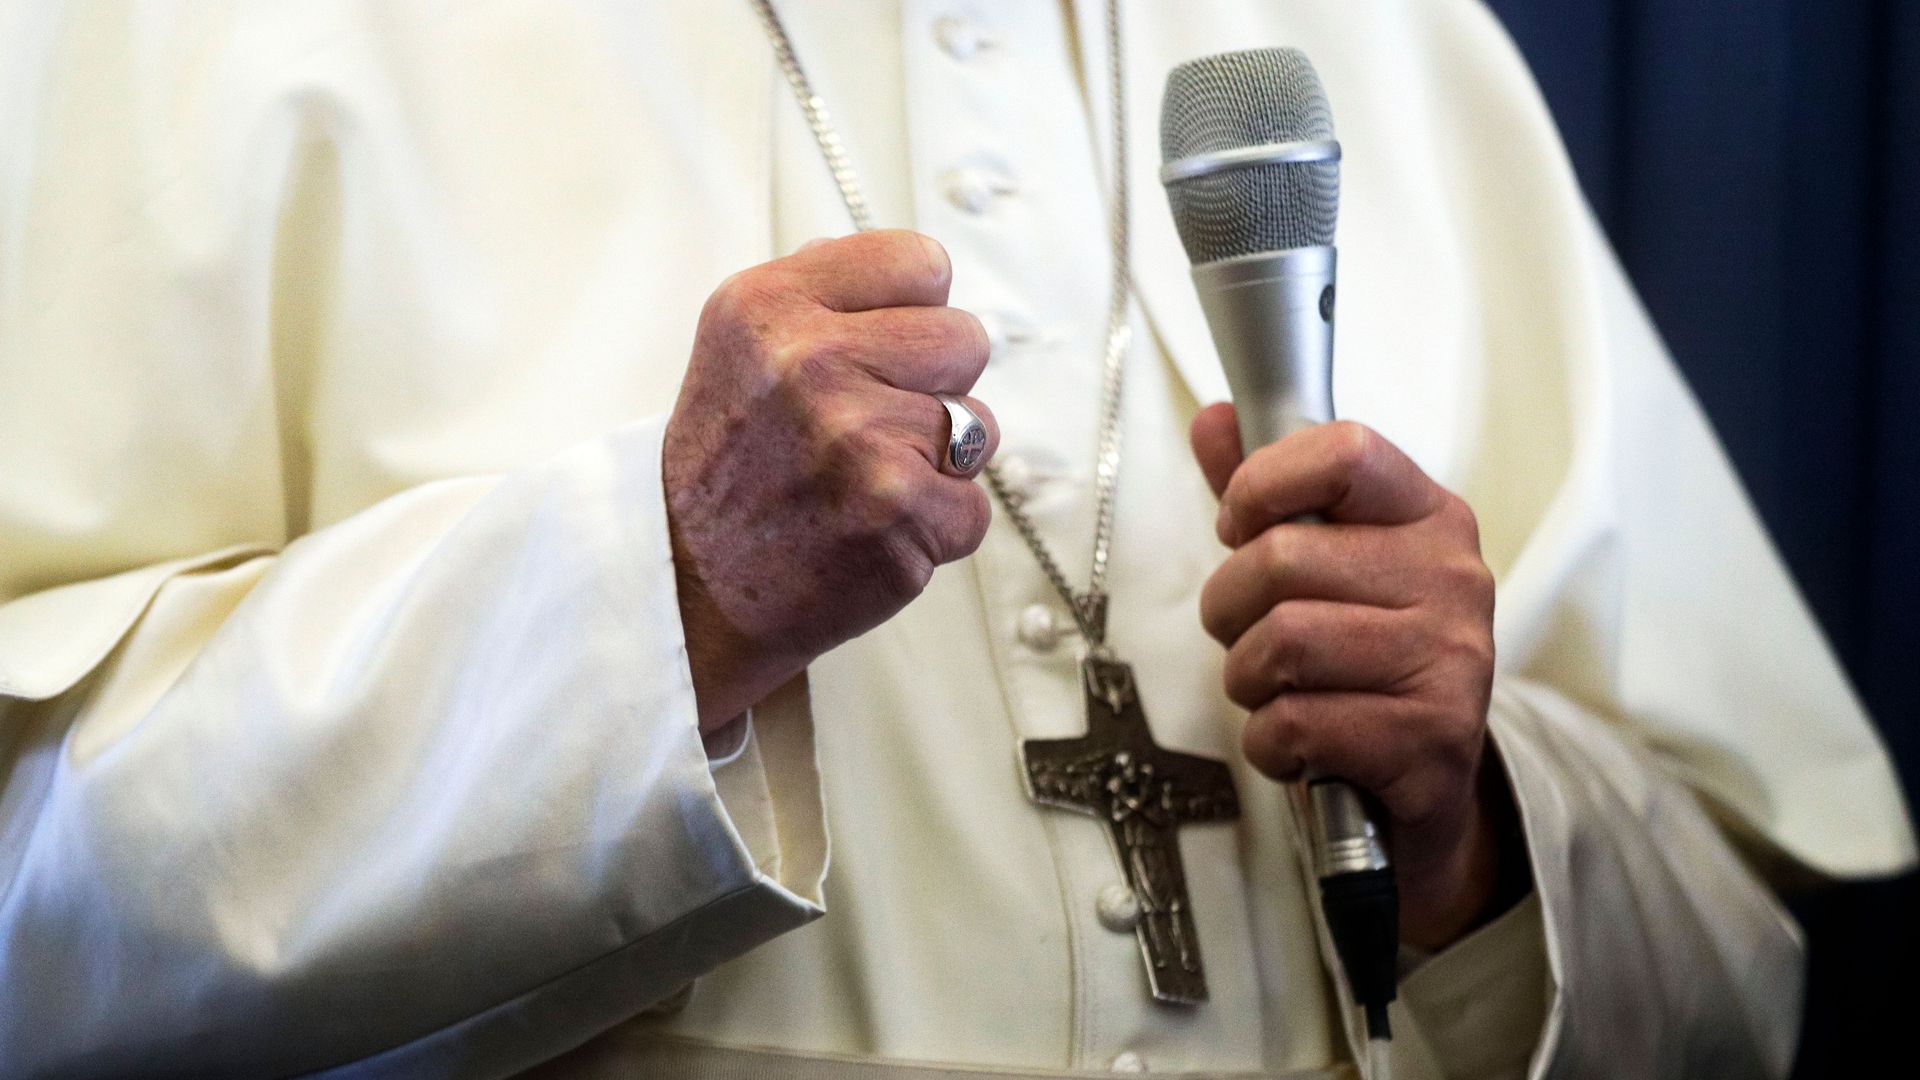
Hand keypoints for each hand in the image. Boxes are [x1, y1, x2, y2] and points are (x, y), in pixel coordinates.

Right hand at [665, 231, 996, 731]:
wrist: (688, 590)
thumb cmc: (727, 471)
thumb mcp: (737, 349)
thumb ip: (821, 294)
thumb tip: (912, 268)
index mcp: (770, 306)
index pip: (920, 262)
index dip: (913, 312)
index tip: (879, 352)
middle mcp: (810, 362)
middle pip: (965, 338)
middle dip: (935, 386)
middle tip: (871, 428)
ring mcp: (858, 438)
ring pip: (979, 424)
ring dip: (937, 461)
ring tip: (864, 482)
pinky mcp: (899, 513)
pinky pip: (975, 504)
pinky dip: (937, 527)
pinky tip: (874, 530)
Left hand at [1191, 408, 1509, 950]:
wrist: (1426, 785)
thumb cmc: (1363, 662)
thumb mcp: (1323, 566)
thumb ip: (1269, 494)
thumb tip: (1214, 418)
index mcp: (1430, 518)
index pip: (1344, 451)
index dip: (1262, 484)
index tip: (1239, 526)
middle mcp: (1455, 579)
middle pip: (1281, 559)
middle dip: (1230, 608)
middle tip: (1247, 634)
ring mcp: (1451, 661)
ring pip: (1280, 643)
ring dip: (1246, 680)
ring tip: (1273, 690)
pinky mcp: (1430, 739)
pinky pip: (1295, 723)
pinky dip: (1270, 742)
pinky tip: (1299, 744)